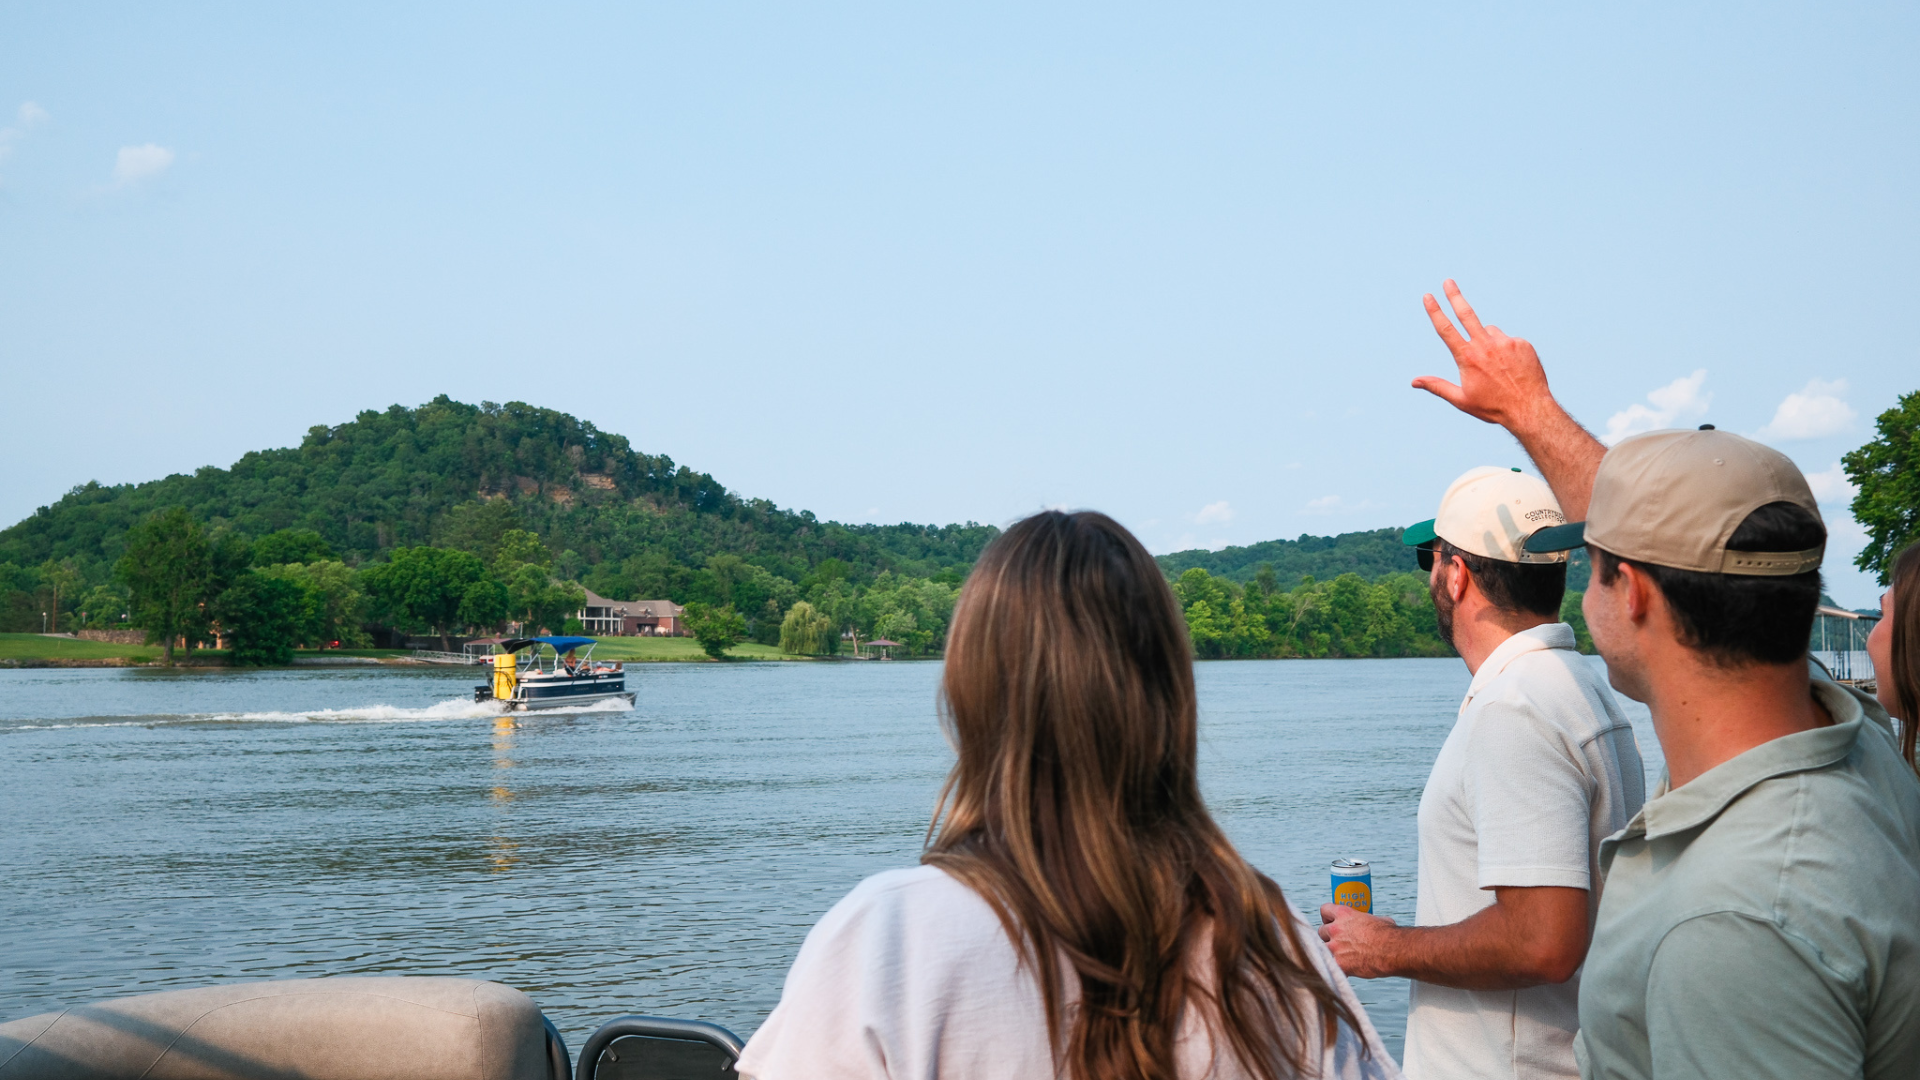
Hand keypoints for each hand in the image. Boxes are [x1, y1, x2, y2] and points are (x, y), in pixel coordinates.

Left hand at [1319, 903, 1400, 979]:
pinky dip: (1336, 967)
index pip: (1325, 910)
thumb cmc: (1388, 936)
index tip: (1330, 921)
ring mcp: (1335, 947)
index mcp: (1344, 914)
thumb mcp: (1377, 919)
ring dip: (1329, 951)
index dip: (1327, 916)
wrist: (1392, 951)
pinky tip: (1344, 969)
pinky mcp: (1338, 963)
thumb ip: (1366, 920)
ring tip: (1340, 956)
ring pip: (1322, 948)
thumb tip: (1370, 923)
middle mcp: (1336, 929)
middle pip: (1321, 931)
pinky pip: (1330, 965)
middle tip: (1337, 941)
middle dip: (1328, 936)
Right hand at [1412, 280, 1555, 432]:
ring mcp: (1505, 342)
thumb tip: (1414, 381)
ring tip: (1496, 367)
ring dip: (1487, 341)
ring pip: (1490, 332)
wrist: (1529, 408)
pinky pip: (1509, 340)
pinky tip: (1511, 368)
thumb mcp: (1461, 400)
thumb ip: (1437, 386)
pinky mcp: (1522, 343)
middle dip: (1455, 296)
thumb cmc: (1493, 407)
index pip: (1446, 329)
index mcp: (1468, 358)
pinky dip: (1506, 349)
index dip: (1435, 311)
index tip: (1429, 296)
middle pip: (1466, 314)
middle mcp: (1485, 345)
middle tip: (1448, 281)